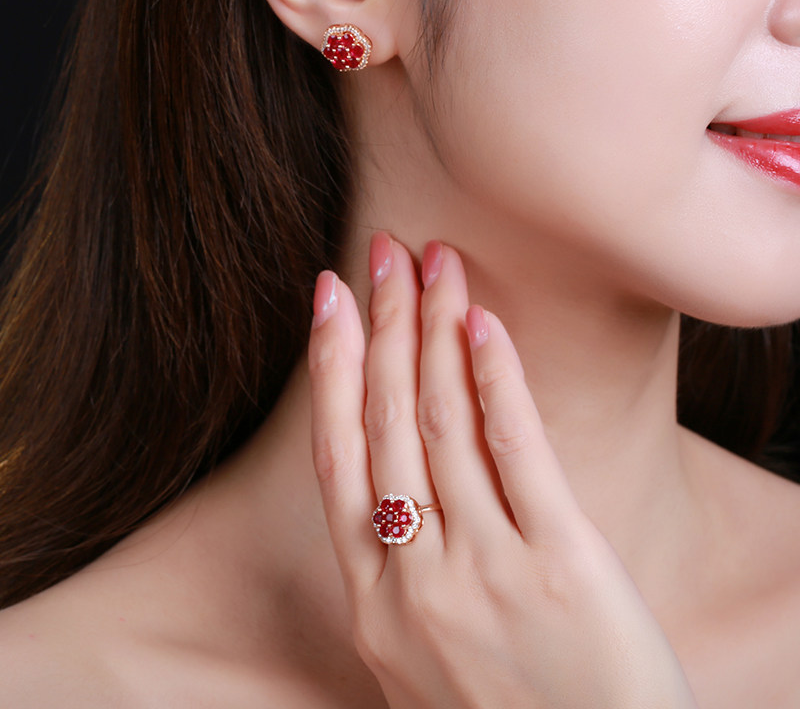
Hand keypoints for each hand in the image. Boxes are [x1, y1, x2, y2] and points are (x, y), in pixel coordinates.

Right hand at [308, 233, 696, 708]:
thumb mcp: (421, 652)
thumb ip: (404, 567)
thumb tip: (404, 475)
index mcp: (372, 600)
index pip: (336, 456)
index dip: (329, 367)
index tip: (328, 299)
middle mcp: (413, 578)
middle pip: (385, 422)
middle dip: (380, 324)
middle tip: (383, 251)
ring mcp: (483, 572)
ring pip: (442, 423)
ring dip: (433, 331)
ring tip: (434, 263)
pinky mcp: (559, 566)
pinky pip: (516, 453)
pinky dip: (495, 380)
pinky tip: (482, 324)